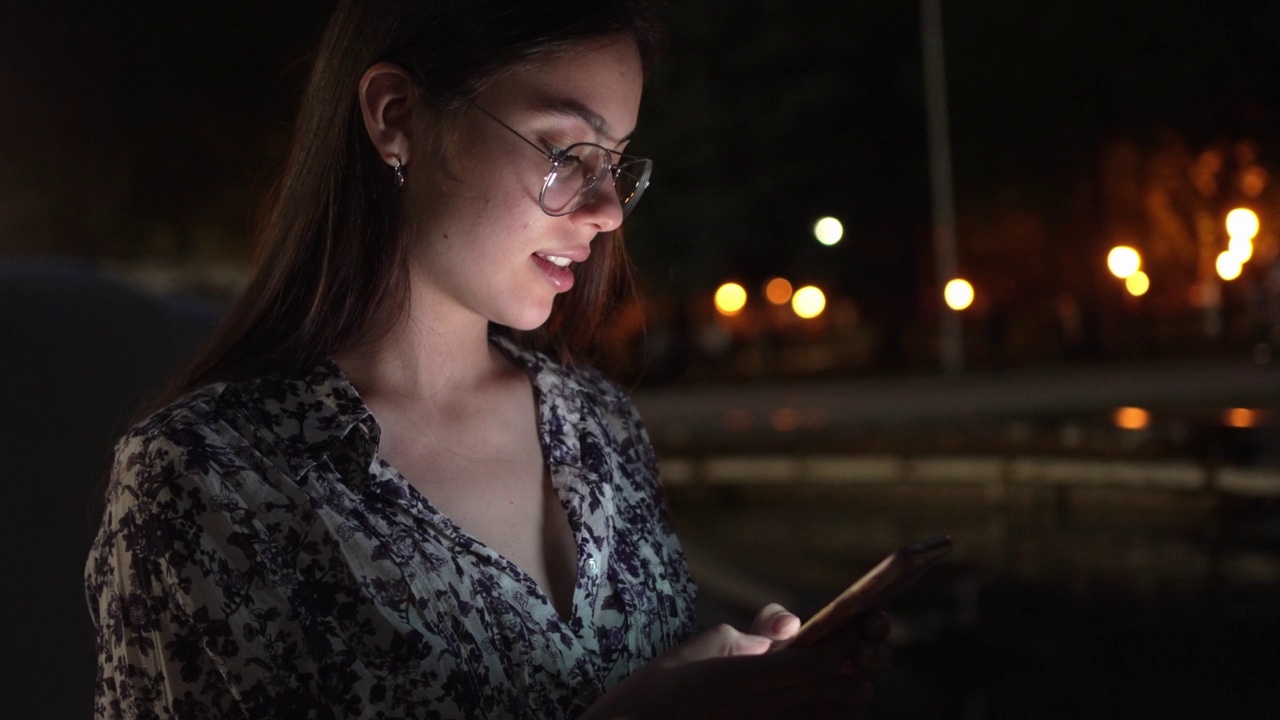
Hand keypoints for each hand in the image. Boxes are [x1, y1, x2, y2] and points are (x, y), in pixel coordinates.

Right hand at [581, 604, 891, 719]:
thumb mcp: (705, 646)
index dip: (853, 639)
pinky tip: (835, 694)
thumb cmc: (663, 689)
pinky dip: (836, 711)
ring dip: (856, 686)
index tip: (869, 617)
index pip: (822, 659)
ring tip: (859, 663)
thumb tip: (790, 624)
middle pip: (844, 689)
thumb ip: (755, 634)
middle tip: (875, 635)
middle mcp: (769, 712)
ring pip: (839, 714)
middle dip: (866, 659)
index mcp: (751, 680)